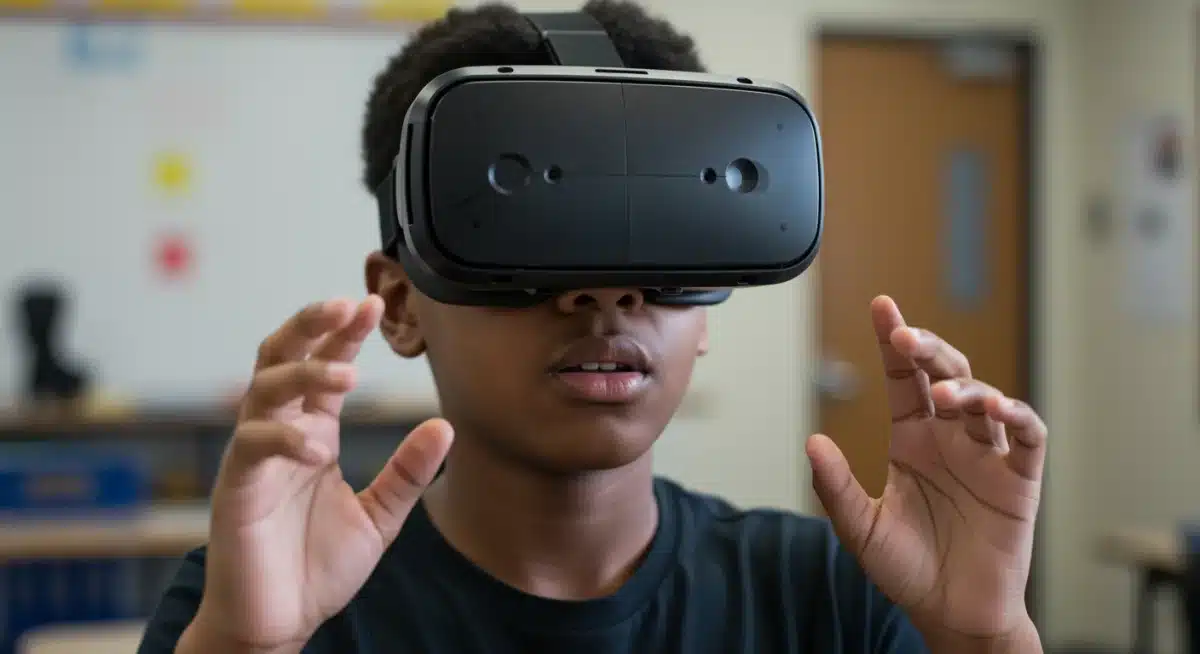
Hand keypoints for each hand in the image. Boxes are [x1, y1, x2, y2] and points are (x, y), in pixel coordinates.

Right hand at [192, 297, 453, 651]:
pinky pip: (251, 446)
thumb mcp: (379, 516)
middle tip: (347, 306)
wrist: (277, 623)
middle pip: (281, 357)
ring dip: (302, 375)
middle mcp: (280, 434)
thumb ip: (407, 472)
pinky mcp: (235, 489)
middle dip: (311, 326)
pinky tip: (317, 449)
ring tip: (346, 378)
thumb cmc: (317, 567)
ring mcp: (253, 458)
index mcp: (312, 433)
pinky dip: (284, 439)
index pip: (325, 367)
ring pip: (262, 390)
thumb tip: (445, 426)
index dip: (345, 334)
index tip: (374, 303)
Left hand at [807, 296, 1045, 642]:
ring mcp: (986, 456)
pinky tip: (995, 411)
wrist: (951, 614)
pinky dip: (1016, 416)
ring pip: (984, 399)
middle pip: (945, 375)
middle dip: (927, 349)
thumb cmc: (907, 569)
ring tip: (943, 395)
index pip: (903, 379)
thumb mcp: (860, 529)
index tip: (880, 305)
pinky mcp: (1019, 480)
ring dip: (966, 388)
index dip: (893, 343)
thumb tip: (812, 442)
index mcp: (911, 440)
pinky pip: (1026, 437)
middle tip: (905, 336)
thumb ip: (836, 487)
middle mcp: (949, 440)